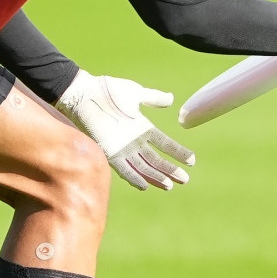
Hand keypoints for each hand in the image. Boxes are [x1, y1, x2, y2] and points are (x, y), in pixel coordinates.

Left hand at [56, 71, 194, 191]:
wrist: (84, 93)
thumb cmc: (107, 91)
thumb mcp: (136, 93)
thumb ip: (153, 98)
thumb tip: (171, 99)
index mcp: (141, 127)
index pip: (164, 144)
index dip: (177, 152)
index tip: (192, 160)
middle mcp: (133, 141)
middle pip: (156, 159)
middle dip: (171, 170)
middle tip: (185, 180)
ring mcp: (122, 148)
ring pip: (143, 167)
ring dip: (156, 176)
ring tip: (170, 186)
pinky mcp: (109, 152)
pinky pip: (123, 169)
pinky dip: (134, 178)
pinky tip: (145, 186)